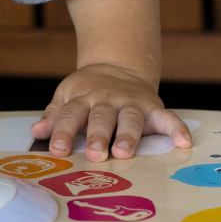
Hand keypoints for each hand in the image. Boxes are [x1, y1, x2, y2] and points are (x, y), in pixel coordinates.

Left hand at [31, 62, 191, 161]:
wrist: (116, 66)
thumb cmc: (88, 92)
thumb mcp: (66, 97)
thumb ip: (54, 116)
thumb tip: (36, 132)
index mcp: (82, 99)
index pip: (70, 115)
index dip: (62, 133)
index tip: (57, 150)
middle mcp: (106, 100)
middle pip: (101, 118)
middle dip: (97, 136)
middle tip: (95, 154)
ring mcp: (130, 102)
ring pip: (129, 118)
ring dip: (128, 135)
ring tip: (125, 152)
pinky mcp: (152, 106)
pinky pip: (167, 117)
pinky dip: (176, 128)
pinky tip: (184, 142)